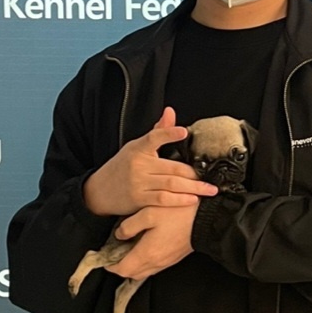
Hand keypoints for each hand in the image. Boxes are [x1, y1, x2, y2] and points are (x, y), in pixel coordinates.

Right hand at [82, 106, 218, 216]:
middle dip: (195, 174)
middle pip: (172, 167)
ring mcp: (138, 183)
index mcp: (138, 148)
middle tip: (212, 177)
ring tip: (209, 190)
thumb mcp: (136, 147)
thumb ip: (157, 132)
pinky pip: (163, 199)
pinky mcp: (138, 200)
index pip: (154, 137)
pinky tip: (192, 200)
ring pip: (171, 184)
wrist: (98, 192)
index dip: (168, 133)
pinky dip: (179, 200)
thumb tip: (170, 112)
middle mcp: (139, 165)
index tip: (183, 131)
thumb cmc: (121, 167)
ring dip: (193, 188)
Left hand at [105, 204, 196, 279]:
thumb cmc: (178, 213)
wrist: (208, 218)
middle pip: (132, 273)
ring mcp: (167, 262)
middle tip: (114, 253)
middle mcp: (157, 262)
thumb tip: (119, 235)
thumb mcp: (149, 213)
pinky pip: (154, 266)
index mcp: (148, 253)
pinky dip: (145, 261)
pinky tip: (144, 246)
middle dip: (121, 266)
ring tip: (128, 249)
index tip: (105, 257)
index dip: (110, 265)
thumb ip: (130, 226)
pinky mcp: (174, 258)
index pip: (122, 269)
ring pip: (144, 271)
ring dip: (133, 264)